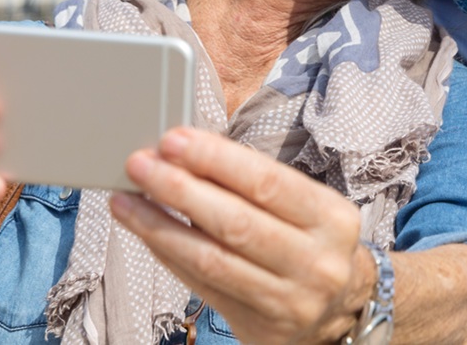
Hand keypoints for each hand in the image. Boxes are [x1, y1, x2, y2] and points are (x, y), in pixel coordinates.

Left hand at [111, 127, 371, 344]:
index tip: (174, 140)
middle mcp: (316, 262)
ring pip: (211, 259)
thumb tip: (188, 153)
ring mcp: (290, 300)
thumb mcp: (307, 207)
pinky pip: (203, 287)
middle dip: (180, 189)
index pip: (268, 182)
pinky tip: (147, 232)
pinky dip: (170, 255)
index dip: (216, 159)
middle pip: (235, 222)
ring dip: (160, 226)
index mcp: (332, 218)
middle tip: (140, 165)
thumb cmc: (311, 243)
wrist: (338, 310)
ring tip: (128, 200)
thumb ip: (256, 184)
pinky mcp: (261, 327)